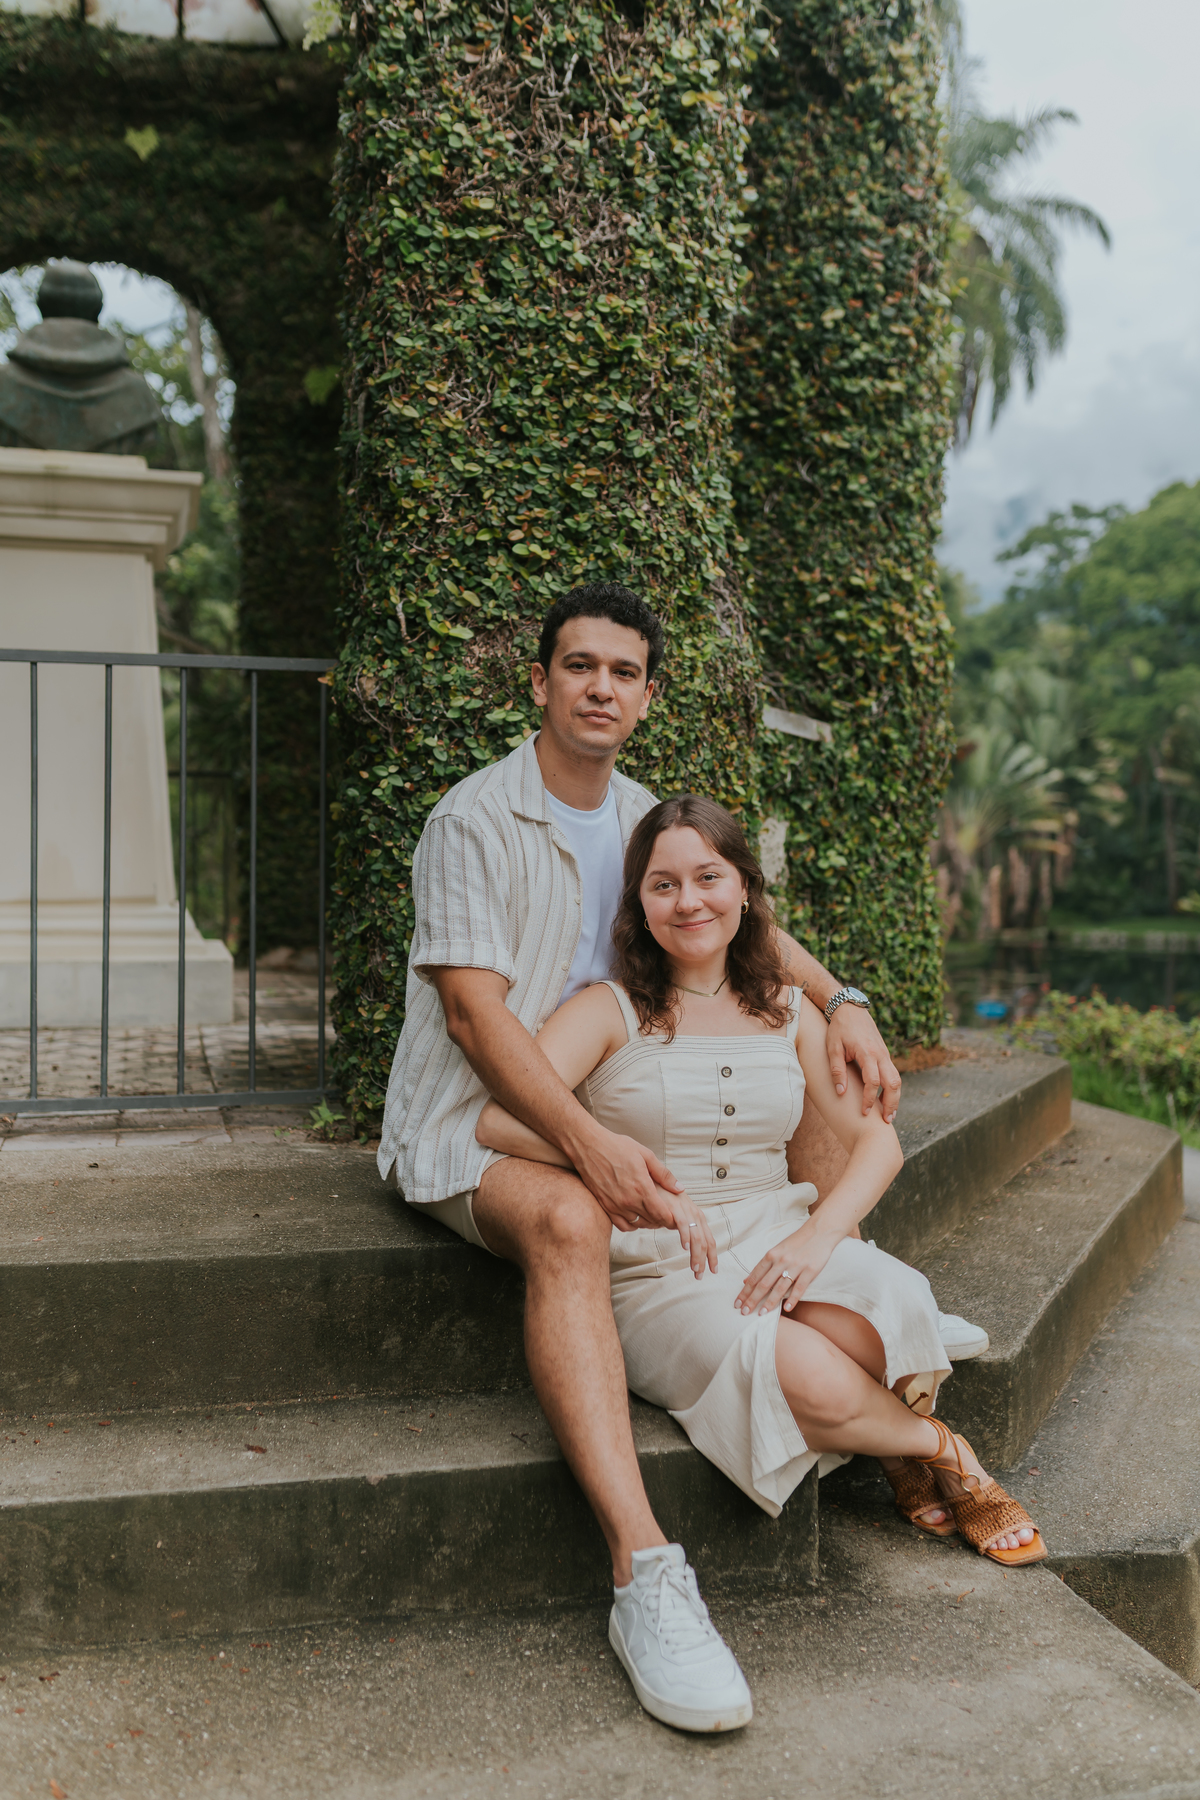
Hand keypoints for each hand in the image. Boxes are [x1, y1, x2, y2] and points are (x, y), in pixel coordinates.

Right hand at [573, 1124, 683, 1230]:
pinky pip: (622, 1225)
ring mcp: (615, 1205)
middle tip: (666, 1215)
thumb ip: (663, 1174)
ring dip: (647, 1222)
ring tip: (652, 1215)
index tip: (675, 1216)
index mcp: (641, 1187)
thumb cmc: (617, 1147)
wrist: (589, 1146)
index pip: (661, 1214)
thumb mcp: (645, 1155)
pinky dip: (631, 1225)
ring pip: (637, 1224)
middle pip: (651, 1221)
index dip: (671, 1218)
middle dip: (661, 1220)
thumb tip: (679, 1188)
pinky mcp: (605, 1206)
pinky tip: (635, 1216)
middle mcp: (629, 1200)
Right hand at [647, 1183, 717, 1277]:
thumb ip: (678, 1225)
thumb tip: (680, 1238)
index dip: (712, 1256)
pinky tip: (685, 1248)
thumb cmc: (661, 1197)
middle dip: (705, 1260)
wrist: (652, 1180)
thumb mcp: (673, 1214)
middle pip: (706, 1241)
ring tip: (694, 1269)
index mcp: (696, 1217)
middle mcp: (695, 1214)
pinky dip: (686, 1237)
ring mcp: (687, 1211)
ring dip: (696, 1255)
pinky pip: (683, 1225)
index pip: (709, 1240)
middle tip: (700, 1275)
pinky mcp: (676, 1208)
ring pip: (697, 1237)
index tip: (713, 1270)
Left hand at [735, 1219, 839, 1315]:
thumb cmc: (796, 1242)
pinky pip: (800, 1288)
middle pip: (763, 1284)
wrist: (820, 1231)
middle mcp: (781, 1261)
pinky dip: (793, 1299)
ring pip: (780, 1288)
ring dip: (769, 1302)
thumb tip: (746, 1280)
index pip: (754, 1277)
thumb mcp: (777, 1249)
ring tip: (761, 1314)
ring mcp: (796, 1266)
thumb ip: (762, 1265)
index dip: (744, 1291)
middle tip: (743, 1312)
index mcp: (771, 1255)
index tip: (737, 1303)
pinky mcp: (810, 1270)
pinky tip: (787, 1309)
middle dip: (752, 1299)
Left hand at [826, 1006, 900, 1121]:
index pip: (872, 1081)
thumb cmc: (838, 1029)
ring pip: (897, 1079)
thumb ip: (837, 1070)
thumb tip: (841, 1093)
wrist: (850, 1008)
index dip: (870, 1099)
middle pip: (893, 1082)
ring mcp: (885, 1054)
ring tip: (890, 1114)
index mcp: (867, 1052)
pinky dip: (893, 1088)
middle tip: (887, 1121)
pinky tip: (887, 1100)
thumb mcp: (833, 1048)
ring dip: (895, 1097)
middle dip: (892, 1103)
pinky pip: (893, 1074)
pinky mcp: (885, 1054)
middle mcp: (881, 1054)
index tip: (865, 1112)